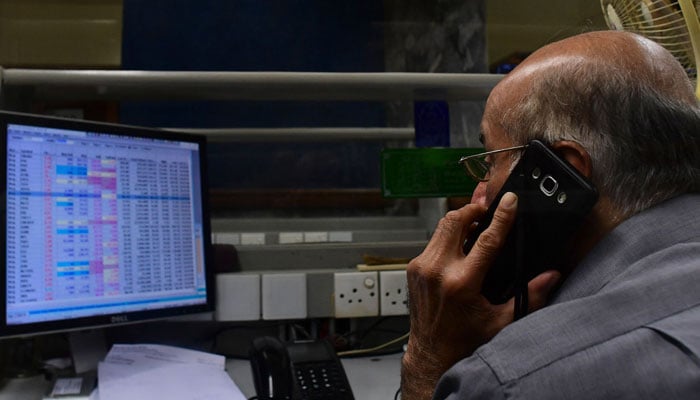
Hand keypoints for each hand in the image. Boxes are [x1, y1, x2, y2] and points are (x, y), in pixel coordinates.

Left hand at [400, 192, 560, 398]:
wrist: (432, 354)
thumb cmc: (464, 340)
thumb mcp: (501, 322)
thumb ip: (529, 297)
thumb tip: (551, 276)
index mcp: (462, 283)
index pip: (486, 239)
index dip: (501, 216)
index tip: (509, 200)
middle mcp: (438, 271)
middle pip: (455, 221)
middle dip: (474, 210)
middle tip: (488, 209)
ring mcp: (422, 268)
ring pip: (441, 227)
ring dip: (460, 220)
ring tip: (477, 223)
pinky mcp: (414, 269)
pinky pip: (433, 241)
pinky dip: (448, 236)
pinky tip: (461, 243)